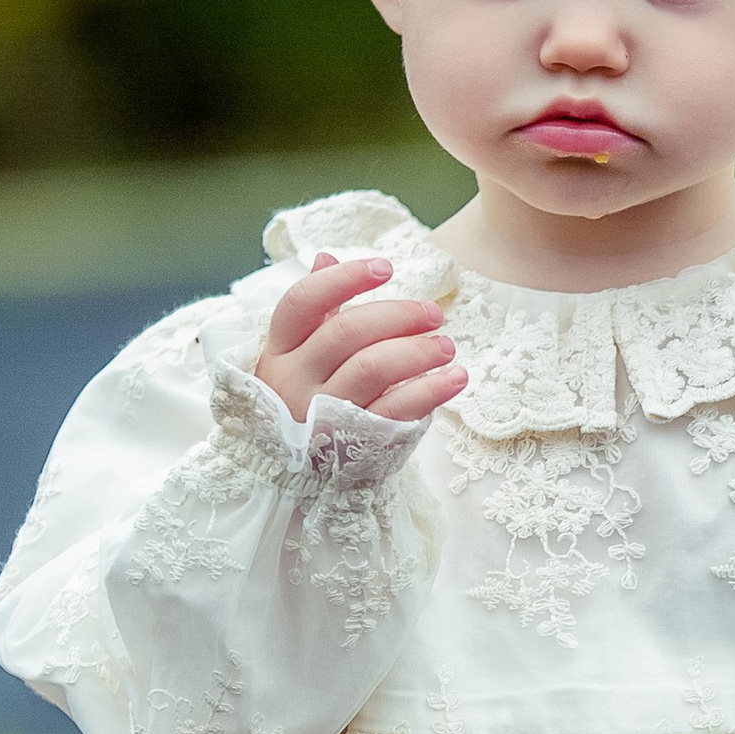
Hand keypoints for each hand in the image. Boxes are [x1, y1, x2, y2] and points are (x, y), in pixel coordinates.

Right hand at [255, 250, 465, 426]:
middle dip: (397, 316)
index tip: (385, 268)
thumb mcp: (296, 355)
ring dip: (417, 351)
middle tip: (433, 313)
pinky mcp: (353, 442)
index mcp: (279, 350)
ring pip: (372, 368)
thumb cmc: (301, 401)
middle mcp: (294, 379)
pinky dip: (431, 391)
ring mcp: (321, 413)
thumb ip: (315, 310)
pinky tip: (456, 378)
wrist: (293, 476)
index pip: (303, 302)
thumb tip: (326, 257)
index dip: (344, 280)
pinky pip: (396, 411)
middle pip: (346, 333)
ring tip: (446, 345)